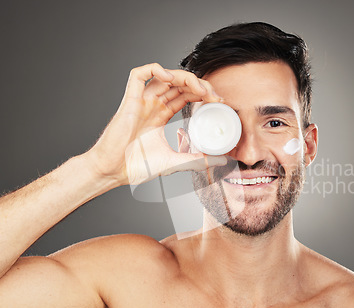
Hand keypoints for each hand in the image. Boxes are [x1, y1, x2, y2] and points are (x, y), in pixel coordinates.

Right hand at [84, 63, 225, 185]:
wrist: (112, 172)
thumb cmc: (135, 166)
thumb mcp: (174, 162)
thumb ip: (197, 160)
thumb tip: (220, 160)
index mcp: (161, 115)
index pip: (185, 95)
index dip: (202, 94)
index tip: (218, 102)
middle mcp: (152, 104)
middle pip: (178, 83)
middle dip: (199, 85)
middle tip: (214, 96)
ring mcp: (141, 101)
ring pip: (163, 75)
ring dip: (185, 77)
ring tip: (201, 89)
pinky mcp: (129, 100)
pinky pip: (138, 74)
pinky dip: (154, 69)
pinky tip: (169, 77)